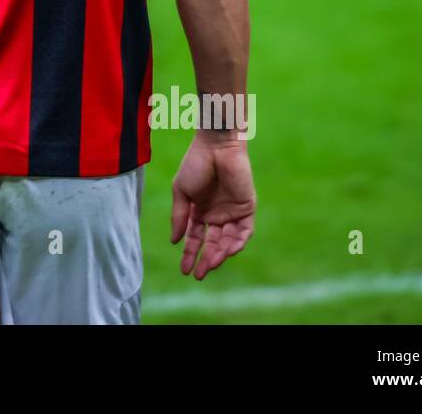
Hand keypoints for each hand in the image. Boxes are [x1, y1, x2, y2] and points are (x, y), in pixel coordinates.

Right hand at [170, 133, 254, 279]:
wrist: (216, 147)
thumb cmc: (195, 164)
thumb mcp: (182, 192)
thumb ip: (180, 217)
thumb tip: (175, 241)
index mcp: (198, 210)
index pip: (194, 238)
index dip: (189, 253)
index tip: (184, 270)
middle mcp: (216, 214)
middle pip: (212, 243)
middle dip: (205, 259)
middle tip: (199, 274)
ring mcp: (232, 212)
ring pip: (228, 241)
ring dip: (220, 254)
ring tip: (211, 264)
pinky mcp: (247, 208)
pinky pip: (244, 231)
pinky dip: (238, 242)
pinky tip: (228, 251)